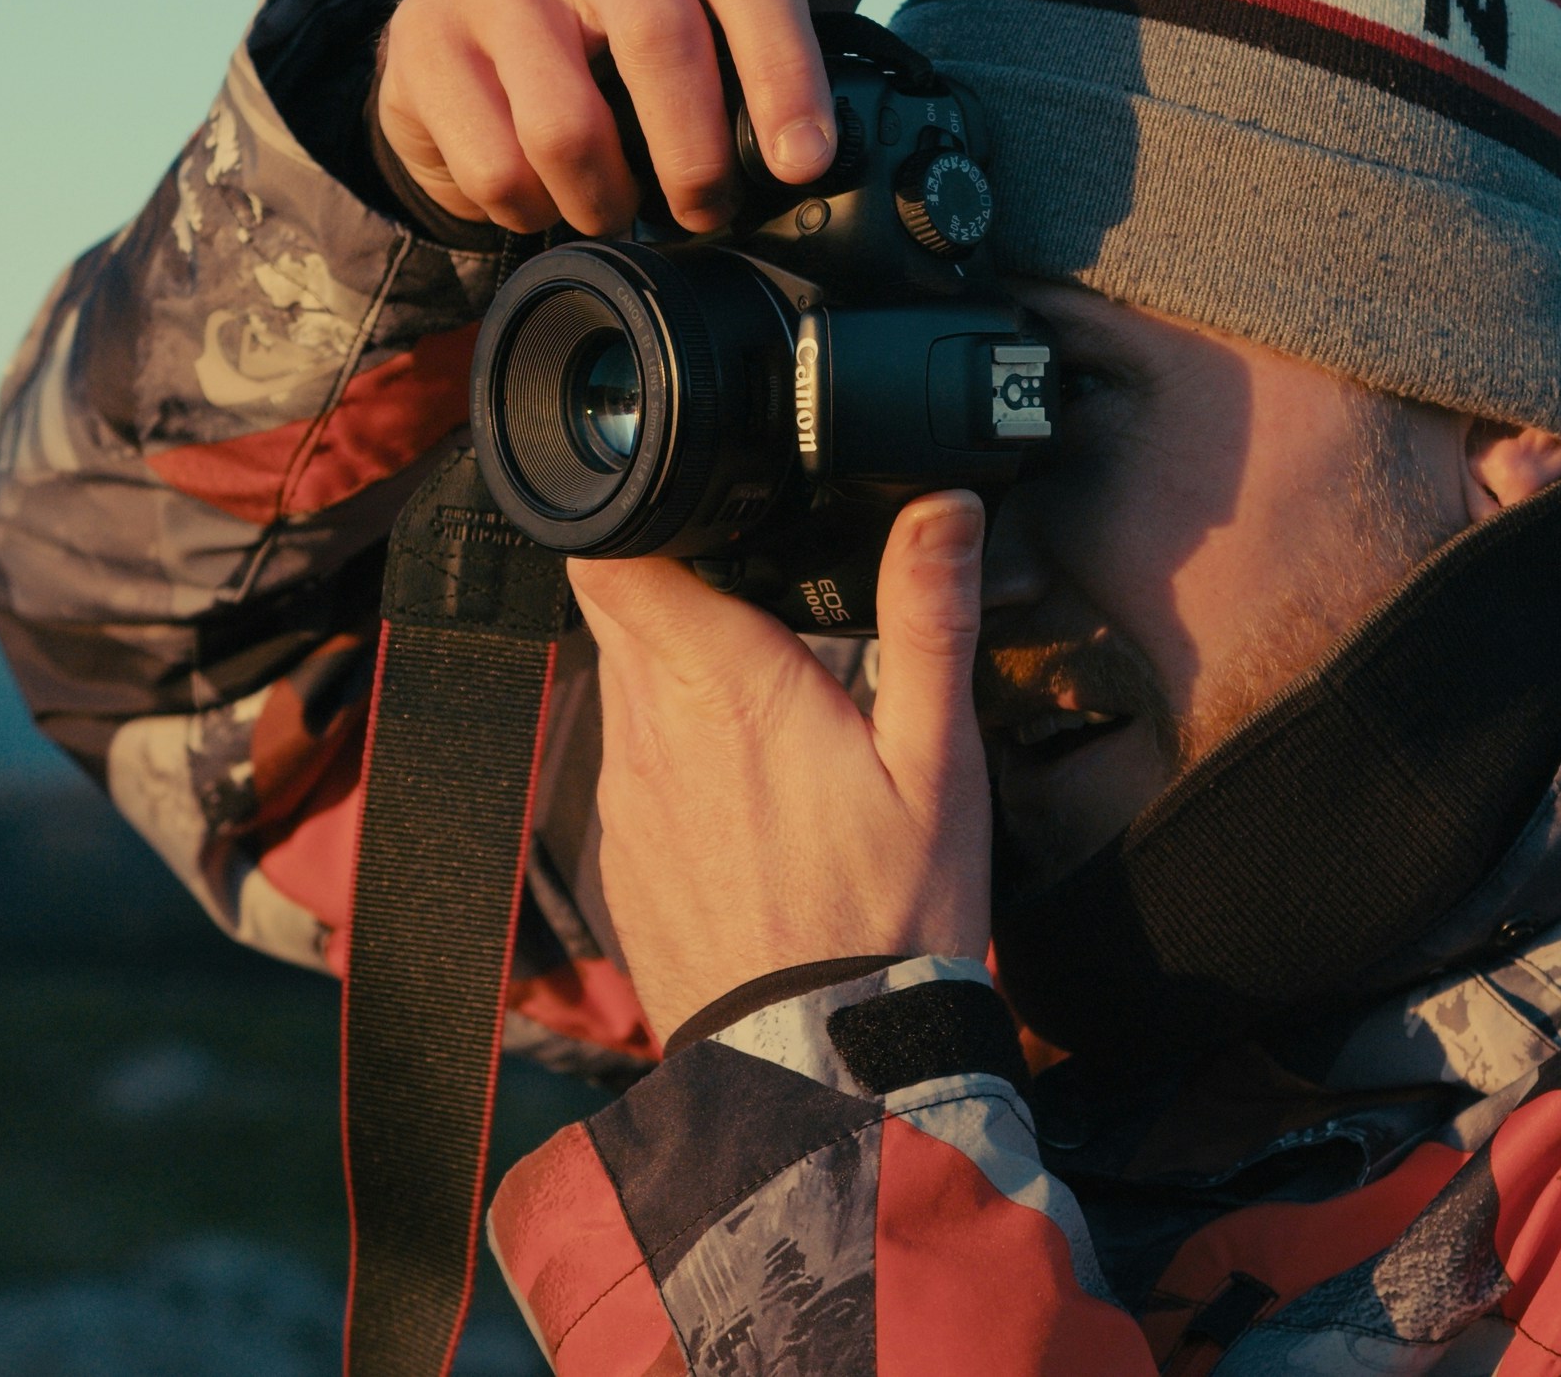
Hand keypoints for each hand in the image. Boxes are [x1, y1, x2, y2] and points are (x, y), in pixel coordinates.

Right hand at [377, 0, 941, 235]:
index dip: (784, 71)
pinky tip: (543, 198)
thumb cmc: (649, 40)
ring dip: (606, 193)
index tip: (804, 162)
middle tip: (708, 213)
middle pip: (658, 34)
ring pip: (565, 115)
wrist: (494, 66)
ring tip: (618, 209)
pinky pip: (493, 154)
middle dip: (697, 152)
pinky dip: (529, 204)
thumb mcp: (751, 3)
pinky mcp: (424, 33)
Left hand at [568, 492, 990, 1041]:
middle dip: (673, 575)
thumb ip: (929, 621)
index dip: (638, 508)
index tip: (690, 493)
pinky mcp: (622, 855)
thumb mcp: (938, 763)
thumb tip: (941, 507)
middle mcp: (649, 730)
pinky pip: (633, 765)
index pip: (619, 553)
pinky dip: (677, 749)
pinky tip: (749, 789)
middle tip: (757, 587)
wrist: (820, 1067)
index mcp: (724, 684)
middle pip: (619, 604)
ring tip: (769, 691)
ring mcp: (625, 797)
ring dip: (679, 666)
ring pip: (625, 682)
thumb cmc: (889, 917)